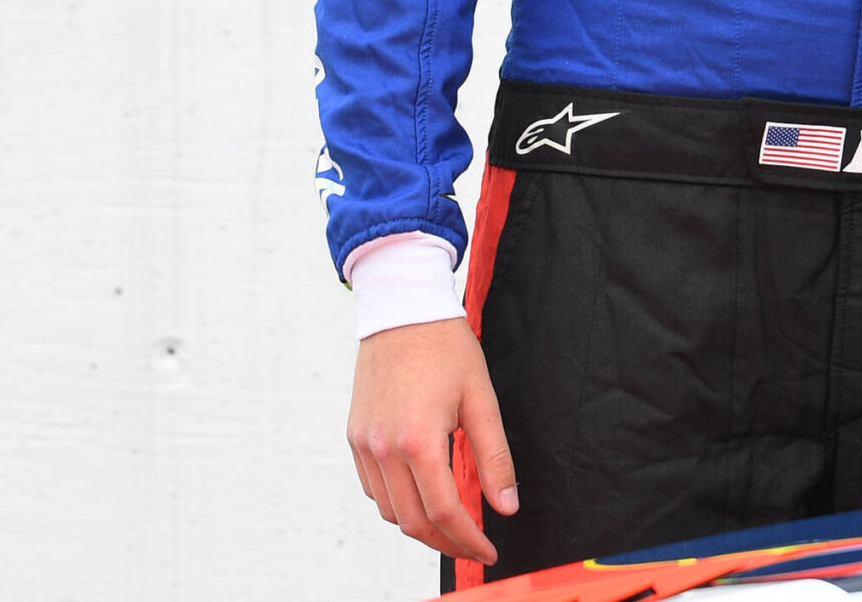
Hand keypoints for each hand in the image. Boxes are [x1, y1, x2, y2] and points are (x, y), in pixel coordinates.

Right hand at [346, 318, 516, 563]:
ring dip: (420, 525)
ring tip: (452, 523)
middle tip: (474, 545)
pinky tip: (422, 494)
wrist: (402, 310)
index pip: (445, 512)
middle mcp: (383, 449)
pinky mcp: (354, 437)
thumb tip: (507, 506)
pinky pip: (373, 489)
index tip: (489, 551)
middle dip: (446, 542)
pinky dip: (397, 502)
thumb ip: (495, 458)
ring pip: (389, 511)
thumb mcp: (482, 400)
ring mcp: (363, 445)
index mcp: (418, 441)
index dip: (469, 540)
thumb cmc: (447, 348)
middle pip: (413, 522)